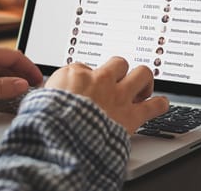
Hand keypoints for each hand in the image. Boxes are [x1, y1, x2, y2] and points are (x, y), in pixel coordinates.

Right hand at [45, 57, 168, 133]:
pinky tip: (159, 105)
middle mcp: (100, 79)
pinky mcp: (132, 115)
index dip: (86, 77)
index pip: (85, 67)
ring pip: (142, 74)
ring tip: (142, 88)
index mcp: (75, 74)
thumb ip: (52, 91)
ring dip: (143, 81)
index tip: (86, 88)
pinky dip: (159, 104)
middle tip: (119, 81)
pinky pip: (155, 105)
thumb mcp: (41, 99)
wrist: (63, 136)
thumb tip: (52, 91)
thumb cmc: (49, 120)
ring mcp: (119, 96)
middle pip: (119, 62)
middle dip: (120, 71)